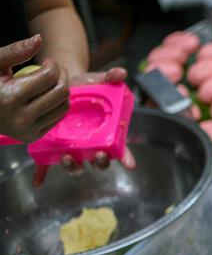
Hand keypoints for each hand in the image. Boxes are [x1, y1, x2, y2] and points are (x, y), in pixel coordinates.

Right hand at [0, 35, 68, 142]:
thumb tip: (39, 39)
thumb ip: (16, 51)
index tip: (48, 62)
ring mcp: (27, 131)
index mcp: (9, 98)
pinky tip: (47, 95)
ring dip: (63, 90)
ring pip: (63, 107)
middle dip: (62, 77)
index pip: (48, 77)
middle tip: (55, 70)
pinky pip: (58, 118)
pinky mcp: (32, 137)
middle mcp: (20, 118)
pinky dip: (57, 104)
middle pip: (61, 92)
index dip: (53, 66)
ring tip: (52, 81)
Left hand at [32, 65, 134, 187]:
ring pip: (77, 164)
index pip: (120, 149)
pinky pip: (49, 164)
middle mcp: (92, 143)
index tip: (129, 164)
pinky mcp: (55, 145)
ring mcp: (74, 146)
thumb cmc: (86, 86)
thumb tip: (121, 73)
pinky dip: (43, 174)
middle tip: (100, 155)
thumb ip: (110, 77)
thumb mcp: (98, 80)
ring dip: (74, 166)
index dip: (126, 157)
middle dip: (101, 162)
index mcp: (107, 132)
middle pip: (99, 161)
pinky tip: (38, 181)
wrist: (63, 85)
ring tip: (69, 158)